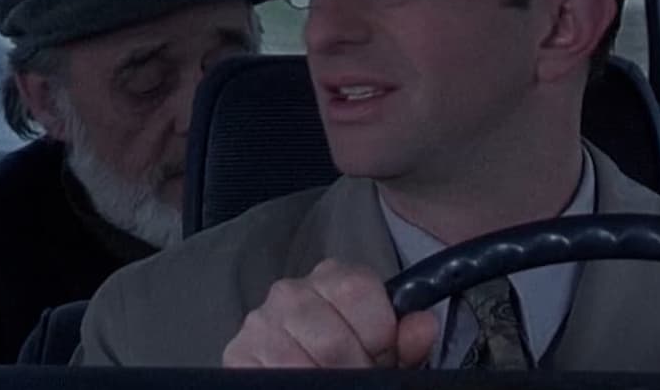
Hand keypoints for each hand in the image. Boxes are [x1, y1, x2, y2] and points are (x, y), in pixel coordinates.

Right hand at [221, 259, 439, 368]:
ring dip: (320, 378)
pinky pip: (269, 374)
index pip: (358, 291)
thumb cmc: (350, 359)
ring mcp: (259, 323)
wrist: (316, 367)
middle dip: (352, 367)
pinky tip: (301, 380)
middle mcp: (289, 293)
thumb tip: (422, 325)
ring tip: (328, 378)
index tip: (382, 354)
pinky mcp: (237, 354)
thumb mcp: (385, 350)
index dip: (380, 334)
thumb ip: (406, 340)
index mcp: (332, 280)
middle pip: (332, 337)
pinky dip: (292, 381)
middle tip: (356, 374)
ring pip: (299, 361)